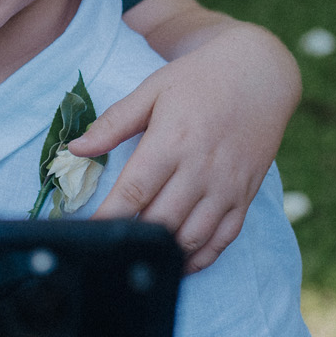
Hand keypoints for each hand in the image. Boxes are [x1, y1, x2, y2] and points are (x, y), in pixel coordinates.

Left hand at [70, 15, 298, 272]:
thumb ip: (114, 123)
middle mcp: (200, 169)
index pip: (134, 192)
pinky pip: (224, 237)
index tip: (87, 235)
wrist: (259, 73)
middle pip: (161, 221)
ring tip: (141, 260)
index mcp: (171, 142)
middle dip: (133, 239)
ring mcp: (226, 186)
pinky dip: (202, 257)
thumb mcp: (153, 90)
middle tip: (110, 249)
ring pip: (193, 237)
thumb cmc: (199, 80)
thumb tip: (76, 149)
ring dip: (166, 253)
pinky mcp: (245, 195)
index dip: (108, 218)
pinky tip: (181, 263)